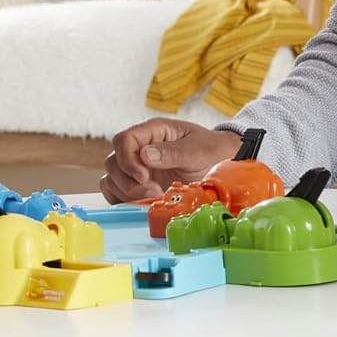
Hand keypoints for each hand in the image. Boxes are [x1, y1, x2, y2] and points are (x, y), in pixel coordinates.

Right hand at [101, 120, 241, 202]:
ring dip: (126, 192)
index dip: (128, 160)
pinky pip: (116, 192)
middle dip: (128, 181)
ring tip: (153, 198)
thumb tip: (145, 155)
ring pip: (111, 179)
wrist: (224, 164)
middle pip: (113, 162)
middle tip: (153, 191)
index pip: (124, 140)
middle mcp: (140, 149)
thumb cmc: (212, 151)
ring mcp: (137, 168)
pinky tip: (142, 204)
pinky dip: (123, 200)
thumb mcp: (199, 149)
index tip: (144, 177)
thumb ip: (173, 152)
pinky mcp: (138, 186)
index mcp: (152, 132)